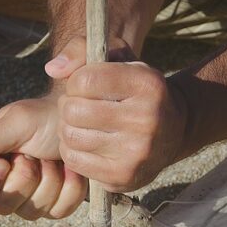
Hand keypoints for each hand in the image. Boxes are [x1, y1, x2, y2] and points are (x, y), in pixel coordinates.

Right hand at [0, 37, 97, 218]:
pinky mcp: (54, 205)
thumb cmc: (44, 116)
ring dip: (49, 179)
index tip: (1, 164)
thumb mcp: (15, 123)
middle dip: (24, 177)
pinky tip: (69, 169)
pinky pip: (59, 210)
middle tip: (33, 153)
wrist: (83, 120)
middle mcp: (1, 185)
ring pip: (32, 211)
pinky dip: (69, 187)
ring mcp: (28, 199)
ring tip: (51, 156)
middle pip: (1, 206)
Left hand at [56, 61, 186, 191]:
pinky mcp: (123, 176)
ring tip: (81, 124)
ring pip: (71, 137)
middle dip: (69, 106)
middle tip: (79, 107)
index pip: (84, 80)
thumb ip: (81, 50)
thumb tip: (52, 69)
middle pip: (74, 110)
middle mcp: (146, 119)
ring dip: (68, 128)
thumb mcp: (118, 57)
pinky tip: (86, 143)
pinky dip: (72, 151)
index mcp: (147, 84)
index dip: (75, 82)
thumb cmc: (135, 89)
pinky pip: (74, 161)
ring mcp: (136, 152)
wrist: (174, 130)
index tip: (85, 85)